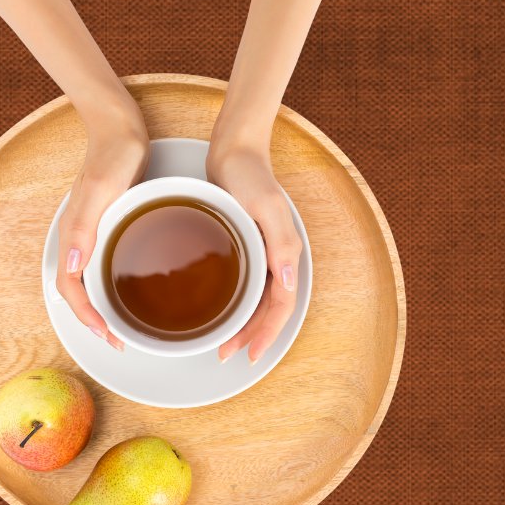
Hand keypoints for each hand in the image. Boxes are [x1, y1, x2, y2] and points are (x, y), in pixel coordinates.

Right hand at [57, 110, 149, 348]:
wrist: (118, 126)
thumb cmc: (113, 154)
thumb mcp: (102, 191)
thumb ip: (85, 227)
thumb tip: (72, 267)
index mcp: (74, 235)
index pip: (71, 288)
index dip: (86, 315)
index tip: (106, 334)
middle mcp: (78, 239)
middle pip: (77, 292)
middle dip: (93, 321)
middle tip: (117, 341)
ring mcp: (90, 234)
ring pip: (88, 282)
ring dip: (100, 307)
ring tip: (121, 326)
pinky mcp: (104, 227)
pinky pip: (101, 267)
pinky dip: (110, 287)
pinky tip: (129, 291)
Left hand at [206, 137, 301, 363]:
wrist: (233, 150)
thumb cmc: (248, 175)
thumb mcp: (265, 207)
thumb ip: (279, 242)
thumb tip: (289, 282)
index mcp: (284, 254)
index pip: (281, 306)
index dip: (266, 333)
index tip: (250, 354)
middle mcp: (275, 259)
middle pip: (266, 310)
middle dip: (249, 336)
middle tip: (224, 354)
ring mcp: (260, 255)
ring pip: (254, 302)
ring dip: (240, 324)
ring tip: (218, 341)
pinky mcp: (244, 249)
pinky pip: (243, 286)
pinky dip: (232, 304)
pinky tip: (215, 311)